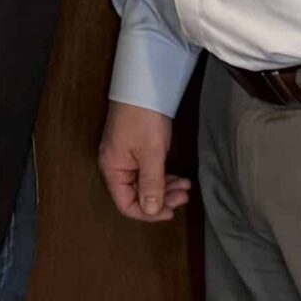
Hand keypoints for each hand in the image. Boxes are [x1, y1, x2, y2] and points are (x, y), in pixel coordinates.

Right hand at [99, 100, 190, 221]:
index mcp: (113, 170)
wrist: (143, 88)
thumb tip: (151, 211)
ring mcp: (125, 158)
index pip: (126, 204)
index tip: (171, 211)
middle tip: (185, 196)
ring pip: (144, 184)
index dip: (148, 213)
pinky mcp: (135, 150)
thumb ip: (151, 184)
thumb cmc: (144, 121)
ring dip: (165, 188)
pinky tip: (179, 177)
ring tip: (186, 186)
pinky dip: (163, 177)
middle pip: (136, 195)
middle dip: (161, 199)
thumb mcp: (151, 154)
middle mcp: (116, 167)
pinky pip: (147, 172)